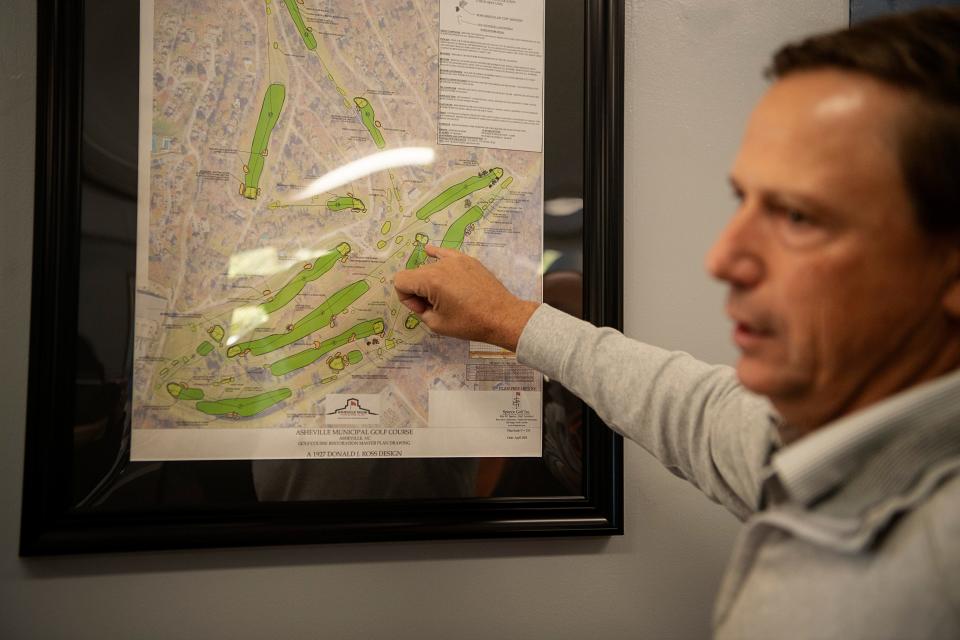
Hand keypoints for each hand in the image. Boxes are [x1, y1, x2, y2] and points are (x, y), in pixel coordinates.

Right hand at [393, 245, 539, 350]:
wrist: (501, 316)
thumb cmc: (470, 323)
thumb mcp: (437, 324)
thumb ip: (420, 310)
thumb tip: (420, 301)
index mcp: (431, 280)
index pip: (400, 281)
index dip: (406, 298)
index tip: (422, 309)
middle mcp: (441, 265)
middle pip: (415, 274)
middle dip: (418, 291)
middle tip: (435, 307)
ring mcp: (456, 259)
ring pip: (429, 266)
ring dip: (430, 281)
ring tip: (446, 296)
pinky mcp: (467, 260)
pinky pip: (445, 252)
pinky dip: (436, 255)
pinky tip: (430, 252)